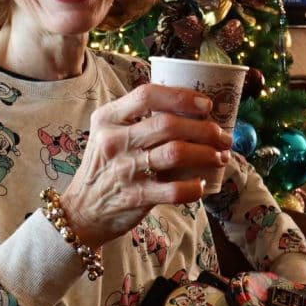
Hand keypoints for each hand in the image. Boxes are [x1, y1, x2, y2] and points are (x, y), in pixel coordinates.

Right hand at [59, 84, 232, 248]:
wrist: (82, 210)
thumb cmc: (104, 167)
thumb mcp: (108, 134)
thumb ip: (136, 118)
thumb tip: (188, 107)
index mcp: (108, 118)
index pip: (147, 95)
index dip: (181, 97)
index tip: (206, 105)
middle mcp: (114, 141)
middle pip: (168, 125)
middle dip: (204, 129)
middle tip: (223, 136)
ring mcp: (123, 170)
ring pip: (176, 154)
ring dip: (206, 154)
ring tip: (220, 156)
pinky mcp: (134, 197)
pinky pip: (174, 190)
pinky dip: (194, 187)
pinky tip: (202, 184)